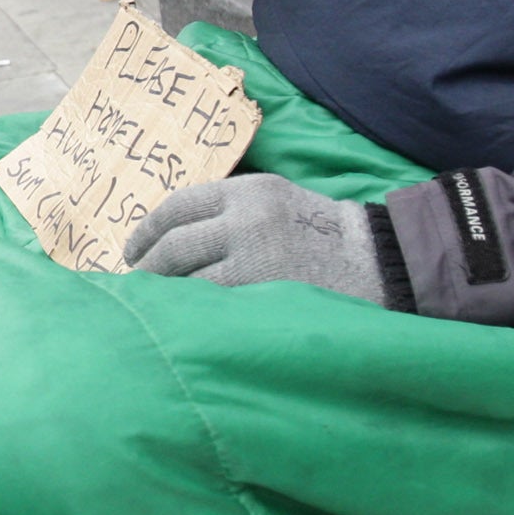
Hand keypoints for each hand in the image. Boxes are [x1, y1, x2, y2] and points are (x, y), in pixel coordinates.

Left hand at [122, 173, 387, 305]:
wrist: (383, 263)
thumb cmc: (328, 238)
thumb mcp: (279, 203)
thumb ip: (232, 214)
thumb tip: (175, 243)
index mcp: (248, 191)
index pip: (177, 207)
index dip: (146, 231)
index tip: (130, 251)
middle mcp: (245, 218)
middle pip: (174, 245)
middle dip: (148, 269)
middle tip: (137, 288)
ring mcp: (253, 257)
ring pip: (188, 281)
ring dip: (168, 298)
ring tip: (160, 311)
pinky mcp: (263, 294)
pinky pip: (213, 306)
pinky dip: (195, 315)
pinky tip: (190, 324)